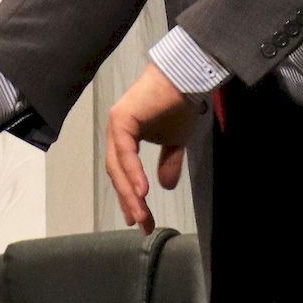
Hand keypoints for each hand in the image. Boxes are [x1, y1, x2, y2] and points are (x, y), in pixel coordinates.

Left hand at [103, 62, 203, 232]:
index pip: (123, 174)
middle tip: (141, 224)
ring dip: (130, 193)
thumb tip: (165, 187)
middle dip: (129, 201)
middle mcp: (116, 133)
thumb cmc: (179, 105)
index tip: (141, 220)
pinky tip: (142, 191)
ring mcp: (116, 125)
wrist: (186, 79)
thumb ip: (168, 164)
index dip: (130, 198)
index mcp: (125, 139)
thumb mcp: (175, 142)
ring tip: (141, 214)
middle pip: (117, 174)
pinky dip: (132, 172)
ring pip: (118, 166)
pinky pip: (125, 152)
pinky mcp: (121, 119)